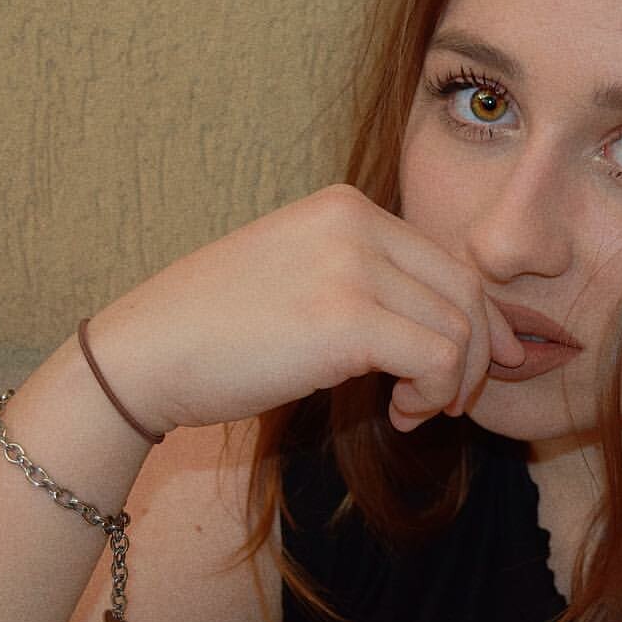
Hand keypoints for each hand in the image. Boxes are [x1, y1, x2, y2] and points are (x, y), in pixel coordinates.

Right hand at [84, 184, 524, 433]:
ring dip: (450, 384)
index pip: (449, 259)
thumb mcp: (302, 274)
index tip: (466, 367)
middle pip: (466, 289)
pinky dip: (433, 395)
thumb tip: (450, 321)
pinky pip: (439, 359)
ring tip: (413, 410)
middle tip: (449, 399)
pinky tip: (400, 415)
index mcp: (346, 206)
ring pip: (459, 329)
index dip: (476, 320)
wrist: (144, 355)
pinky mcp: (347, 321)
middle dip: (477, 353)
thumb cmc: (217, 330)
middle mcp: (355, 223)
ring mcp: (352, 267)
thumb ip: (368, 279)